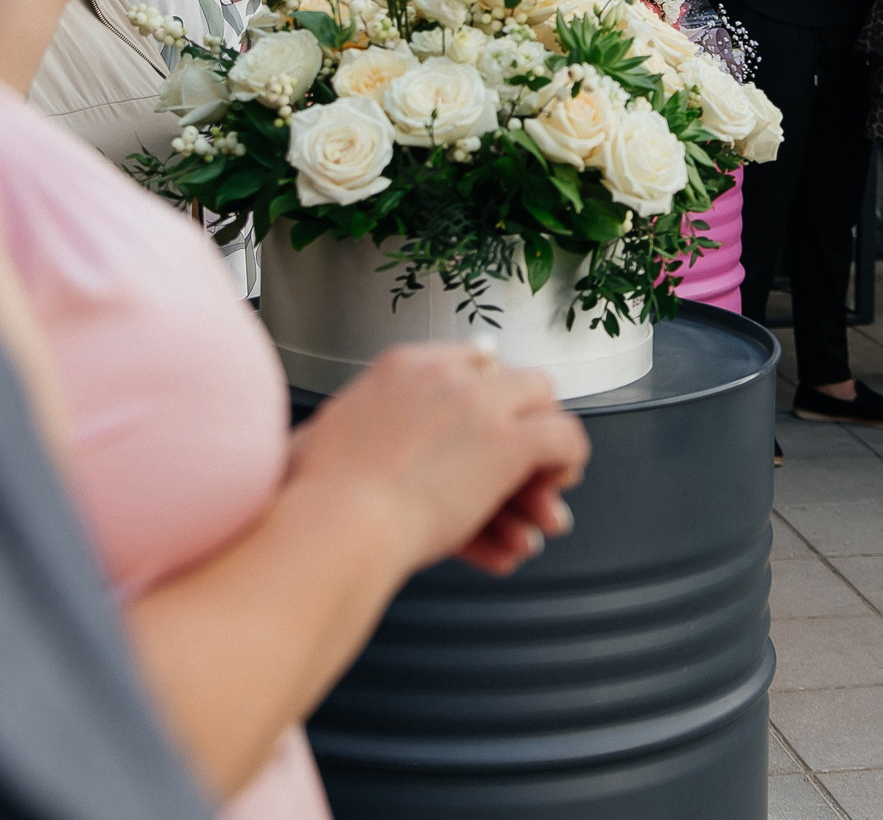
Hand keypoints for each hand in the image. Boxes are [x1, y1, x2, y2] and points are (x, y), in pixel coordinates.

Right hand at [288, 344, 590, 578]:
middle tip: (520, 453)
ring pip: (543, 396)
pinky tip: (554, 490)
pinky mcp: (508, 442)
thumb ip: (347, 423)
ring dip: (546, 443)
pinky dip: (567, 463)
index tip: (485, 422)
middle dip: (518, 412)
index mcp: (398, 367)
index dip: (482, 392)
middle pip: (508, 373)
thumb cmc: (315, 498)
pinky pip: (565, 437)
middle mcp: (445, 376)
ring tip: (546, 487)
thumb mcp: (318, 438)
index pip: (464, 359)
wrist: (336, 523)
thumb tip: (329, 430)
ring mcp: (480, 405)